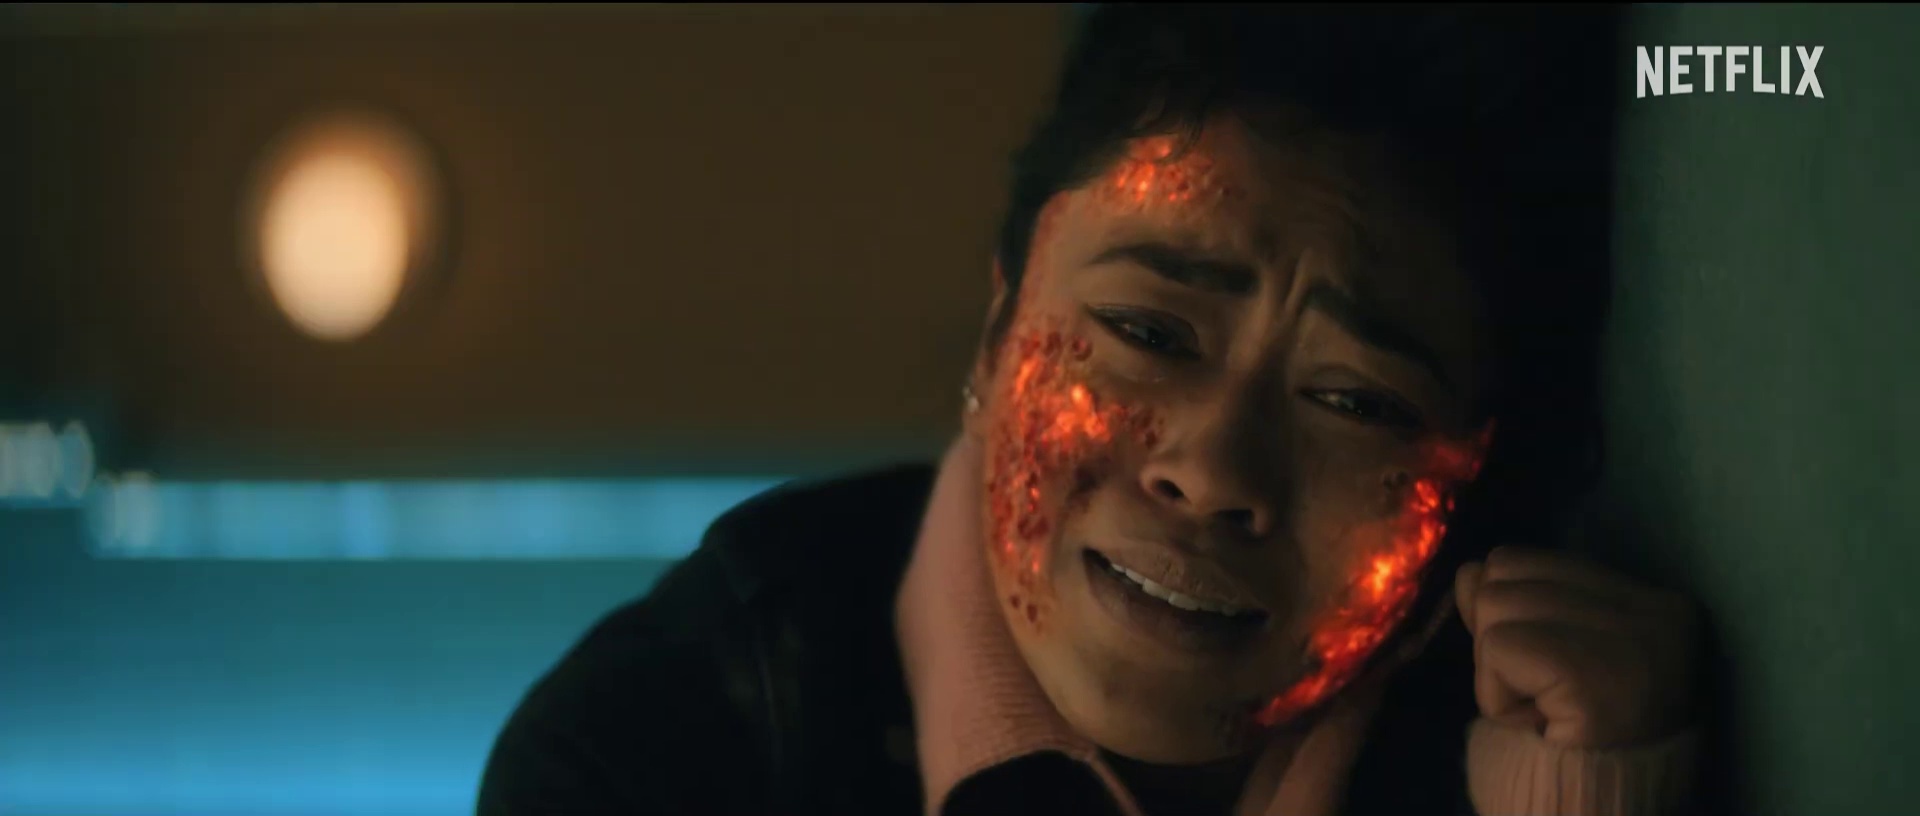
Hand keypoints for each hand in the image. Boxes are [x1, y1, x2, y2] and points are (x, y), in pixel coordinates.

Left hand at [1455, 546, 1701, 747]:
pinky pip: (1496, 650)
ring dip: (1495, 670)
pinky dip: (1497, 692)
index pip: (1524, 560)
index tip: (1533, 662)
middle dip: (1495, 638)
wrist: (1612, 805)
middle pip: (1501, 575)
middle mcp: (1653, 607)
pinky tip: (1539, 721)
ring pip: (1492, 607)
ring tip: (1543, 706)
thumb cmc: (1586, 735)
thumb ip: (1518, 605)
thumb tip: (1469, 573)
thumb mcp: (1557, 653)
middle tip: (1538, 692)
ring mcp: (1628, 636)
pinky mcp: (1589, 672)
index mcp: (1651, 599)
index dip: (1503, 611)